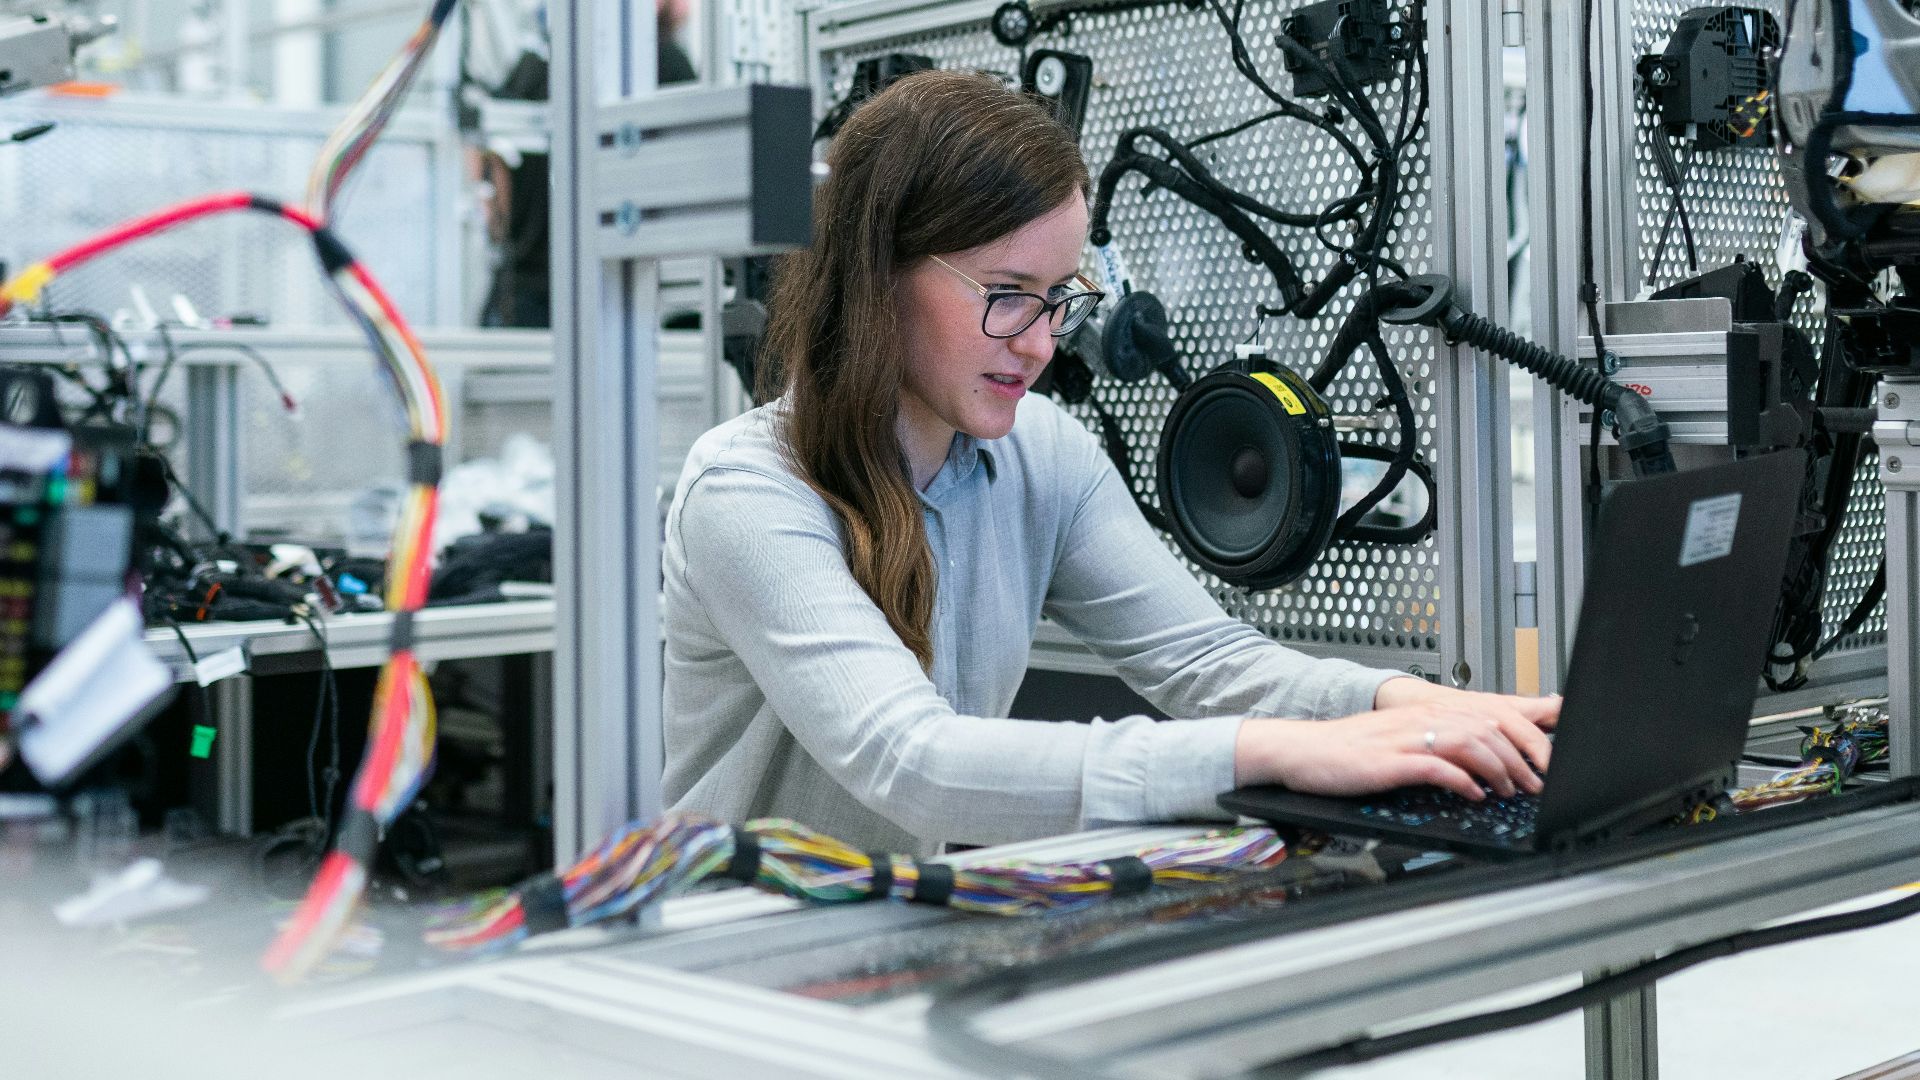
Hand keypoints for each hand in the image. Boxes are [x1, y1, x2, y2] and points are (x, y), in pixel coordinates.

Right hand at [1234, 680, 1559, 800]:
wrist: (1302, 750)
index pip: (1488, 715)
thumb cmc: (1347, 751)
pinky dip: (1462, 781)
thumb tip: (1475, 763)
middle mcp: (1419, 719)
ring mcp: (1405, 739)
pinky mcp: (1390, 762)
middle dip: (1520, 758)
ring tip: (1509, 790)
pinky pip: (1436, 767)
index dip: (1522, 738)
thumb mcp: (1398, 740)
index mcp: (1425, 712)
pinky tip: (1474, 794)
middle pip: (1487, 728)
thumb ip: (1436, 744)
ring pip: (1469, 743)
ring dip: (1498, 769)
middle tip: (1534, 784)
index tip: (1540, 762)